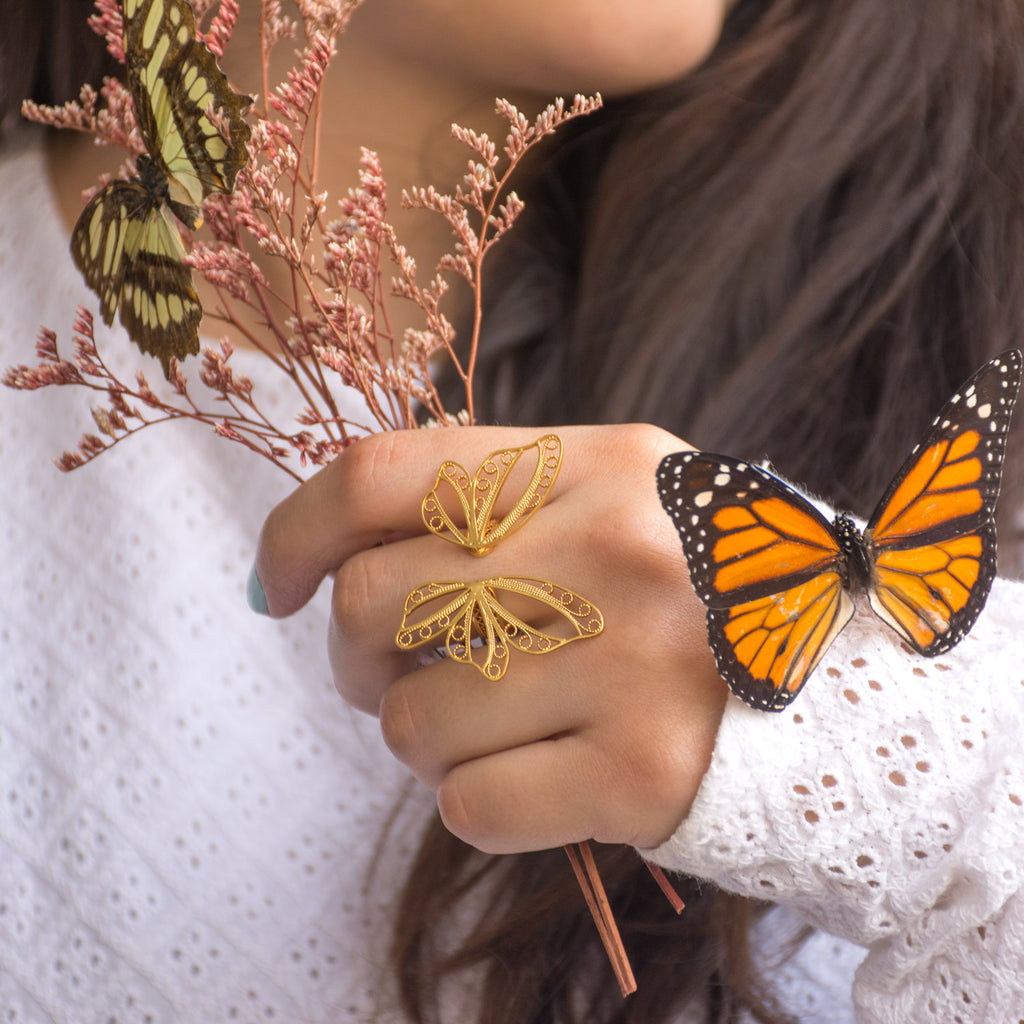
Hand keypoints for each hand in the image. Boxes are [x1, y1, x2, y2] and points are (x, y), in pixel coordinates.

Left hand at [251, 424, 726, 852]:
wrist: (845, 690)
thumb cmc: (695, 590)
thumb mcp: (614, 497)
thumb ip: (491, 501)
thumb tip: (329, 556)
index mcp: (594, 463)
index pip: (383, 473)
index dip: (297, 528)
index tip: (278, 583)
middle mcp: (611, 550)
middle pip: (374, 600)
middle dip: (356, 654)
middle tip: (397, 671)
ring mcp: (631, 662)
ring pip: (414, 719)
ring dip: (422, 735)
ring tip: (487, 723)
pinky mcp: (643, 774)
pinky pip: (470, 804)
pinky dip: (475, 798)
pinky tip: (534, 774)